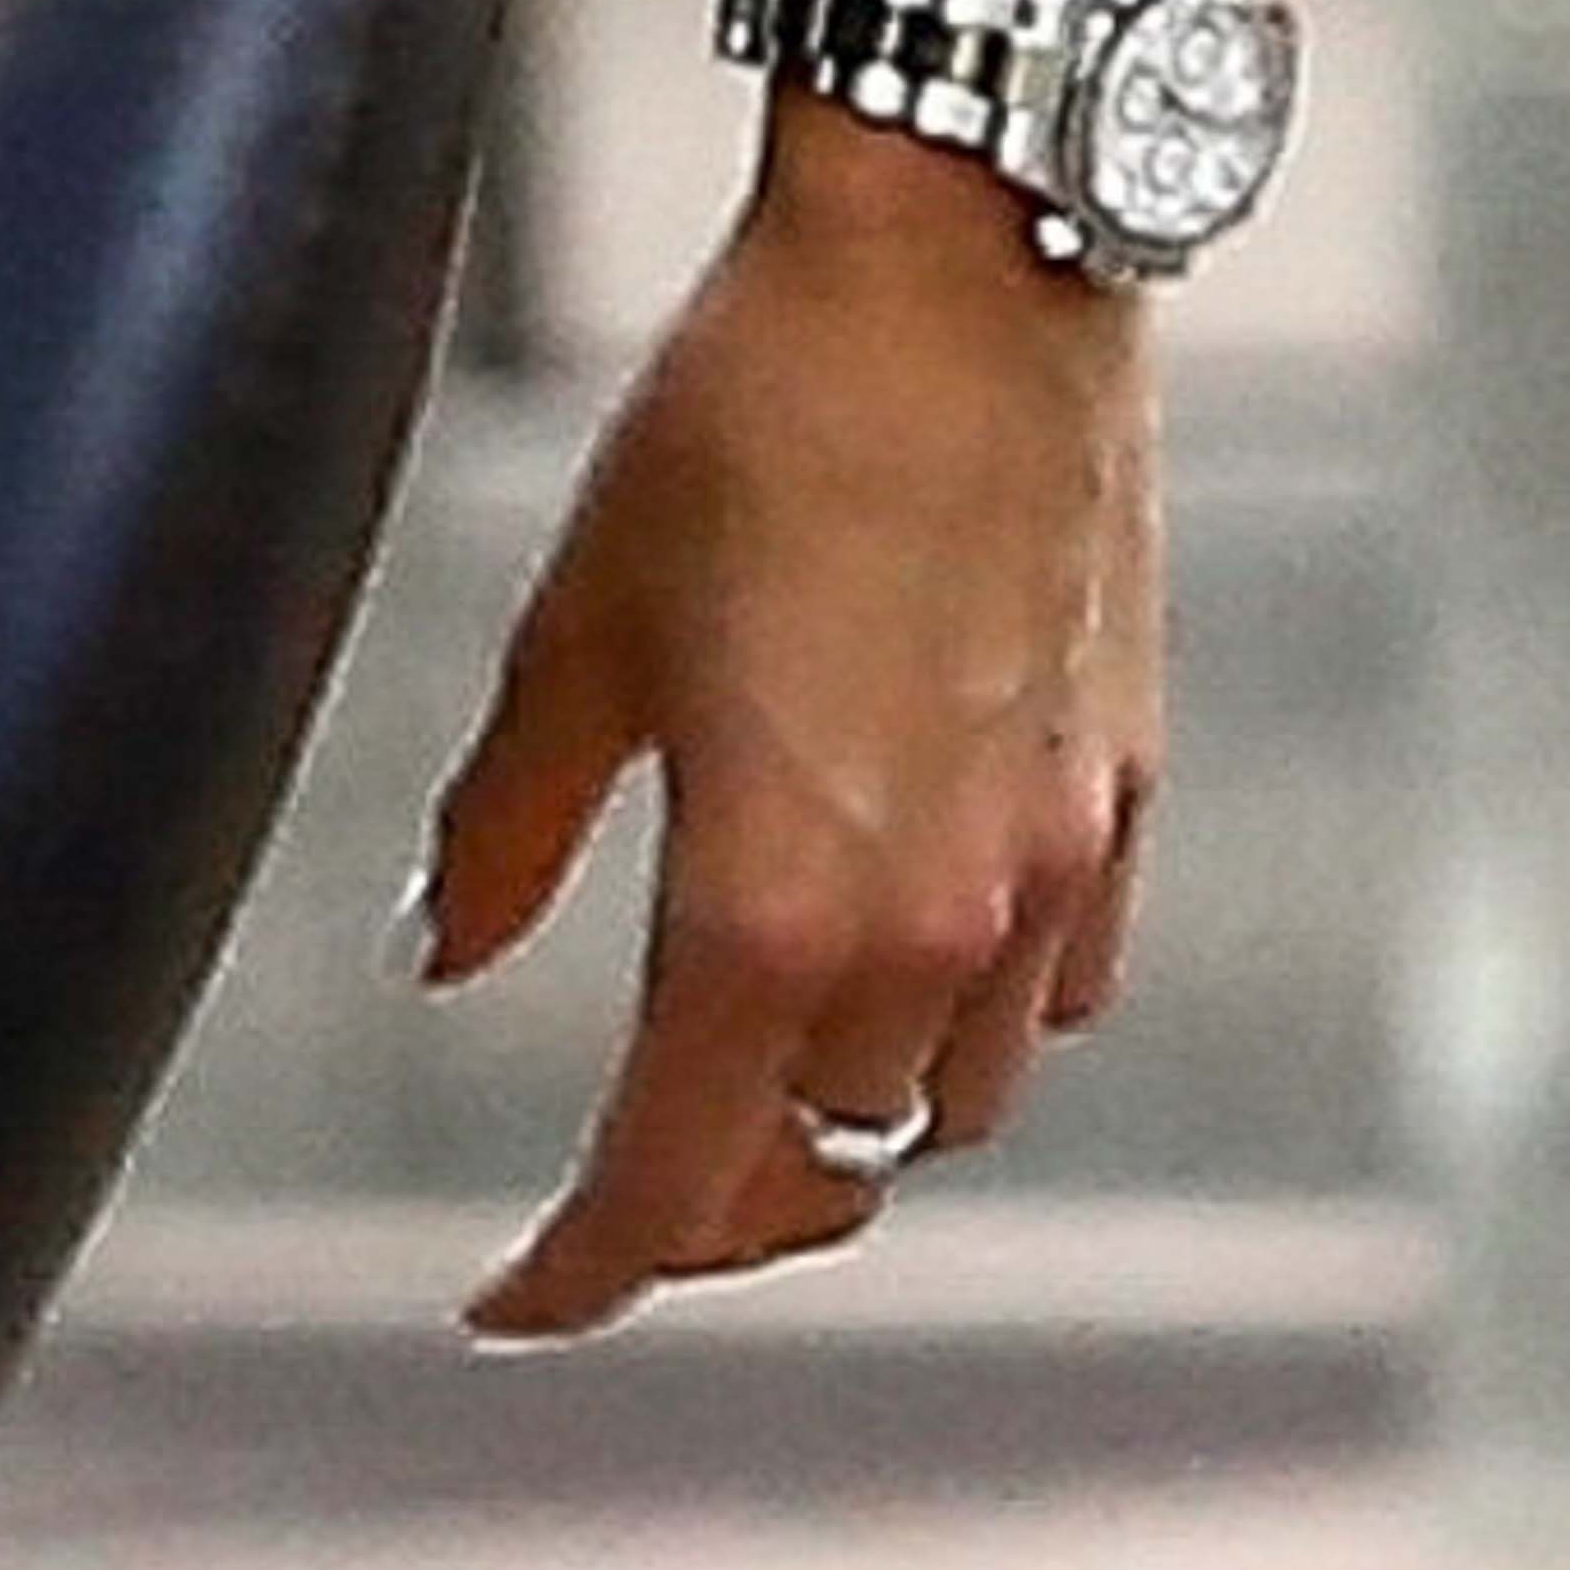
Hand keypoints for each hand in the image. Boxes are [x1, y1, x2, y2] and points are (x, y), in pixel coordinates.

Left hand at [407, 139, 1164, 1341]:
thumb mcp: (579, 634)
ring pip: (954, 1100)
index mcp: (767, 908)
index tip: (514, 1299)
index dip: (577, 1272)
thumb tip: (444, 954)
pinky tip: (922, 945)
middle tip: (630, 1173)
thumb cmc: (750, 429)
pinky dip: (980, 1017)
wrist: (965, 271)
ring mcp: (1050, 866)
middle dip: (712, 1202)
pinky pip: (1065, 989)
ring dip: (851, 1116)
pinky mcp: (1125, 791)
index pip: (666, 1182)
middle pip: (821, 1169)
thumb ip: (509, 829)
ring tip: (772, 1062)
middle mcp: (932, 927)